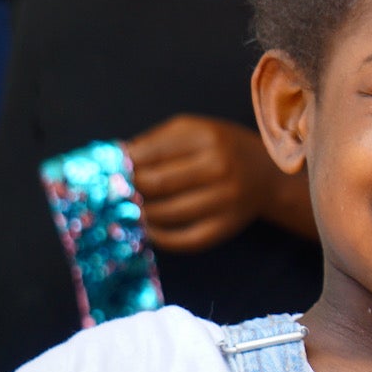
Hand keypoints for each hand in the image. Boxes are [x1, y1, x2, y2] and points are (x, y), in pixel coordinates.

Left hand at [125, 115, 301, 252]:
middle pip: (155, 184)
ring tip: (123, 211)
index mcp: (206, 138)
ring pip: (165, 214)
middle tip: (110, 193)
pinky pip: (184, 240)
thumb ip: (154, 141)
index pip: (152, 153)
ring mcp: (224, 200)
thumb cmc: (221, 147)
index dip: (122, 165)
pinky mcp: (224, 228)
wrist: (267, 174)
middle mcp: (218, 168)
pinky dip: (159, 238)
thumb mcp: (193, 130)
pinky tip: (147, 229)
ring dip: (137, 214)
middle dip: (127, 190)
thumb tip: (113, 157)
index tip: (104, 172)